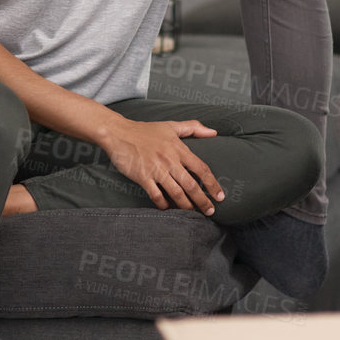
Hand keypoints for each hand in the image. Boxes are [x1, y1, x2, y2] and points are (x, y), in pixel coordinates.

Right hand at [99, 118, 224, 213]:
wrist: (119, 133)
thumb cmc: (145, 130)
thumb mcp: (171, 125)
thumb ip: (193, 127)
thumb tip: (213, 132)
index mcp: (178, 149)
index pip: (201, 169)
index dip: (212, 184)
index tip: (220, 196)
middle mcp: (170, 161)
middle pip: (191, 185)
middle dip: (203, 200)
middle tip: (210, 211)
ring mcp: (156, 170)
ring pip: (176, 193)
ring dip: (186, 206)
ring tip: (194, 214)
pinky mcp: (143, 177)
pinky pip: (156, 196)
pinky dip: (164, 205)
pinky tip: (169, 209)